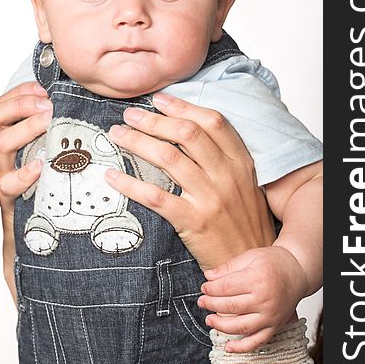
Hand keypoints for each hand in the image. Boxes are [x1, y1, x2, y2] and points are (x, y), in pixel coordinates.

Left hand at [0, 81, 51, 299]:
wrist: (4, 192)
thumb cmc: (26, 221)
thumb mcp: (24, 249)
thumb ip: (19, 271)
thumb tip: (20, 303)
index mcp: (7, 195)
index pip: (7, 184)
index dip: (21, 175)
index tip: (40, 167)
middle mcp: (1, 168)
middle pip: (1, 143)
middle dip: (24, 128)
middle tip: (49, 118)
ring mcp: (2, 145)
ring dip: (19, 107)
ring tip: (46, 99)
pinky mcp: (6, 126)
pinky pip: (4, 104)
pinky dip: (20, 92)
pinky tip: (41, 88)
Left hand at [106, 92, 275, 270]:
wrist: (251, 264)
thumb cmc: (243, 221)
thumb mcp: (244, 183)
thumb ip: (222, 157)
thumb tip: (187, 130)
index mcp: (241, 162)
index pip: (213, 122)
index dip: (183, 106)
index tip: (159, 99)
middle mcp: (227, 175)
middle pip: (187, 134)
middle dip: (154, 120)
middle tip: (130, 115)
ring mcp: (211, 198)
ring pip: (169, 158)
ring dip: (137, 142)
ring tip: (117, 134)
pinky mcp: (194, 222)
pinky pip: (156, 197)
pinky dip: (130, 184)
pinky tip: (113, 176)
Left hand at [198, 246, 305, 351]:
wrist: (297, 272)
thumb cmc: (273, 262)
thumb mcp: (249, 257)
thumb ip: (228, 267)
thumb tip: (208, 276)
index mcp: (256, 279)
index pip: (226, 287)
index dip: (210, 289)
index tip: (203, 288)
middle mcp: (264, 300)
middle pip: (230, 307)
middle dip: (211, 305)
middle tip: (201, 302)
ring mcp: (270, 316)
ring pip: (241, 327)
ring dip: (221, 326)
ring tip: (209, 319)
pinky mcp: (275, 327)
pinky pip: (257, 342)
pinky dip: (242, 348)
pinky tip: (228, 347)